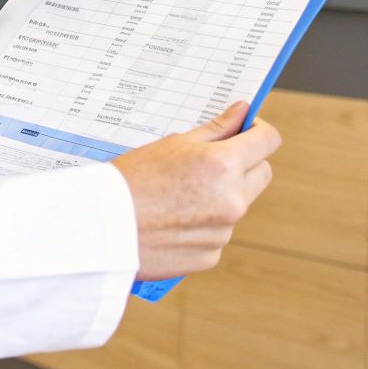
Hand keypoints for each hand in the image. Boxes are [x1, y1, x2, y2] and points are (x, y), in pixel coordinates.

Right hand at [111, 102, 282, 280]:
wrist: (99, 228)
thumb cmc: (131, 179)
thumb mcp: (174, 144)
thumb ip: (217, 129)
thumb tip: (243, 112)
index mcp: (224, 165)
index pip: (268, 141)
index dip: (259, 132)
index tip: (246, 131)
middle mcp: (232, 200)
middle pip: (262, 174)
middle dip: (246, 164)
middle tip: (211, 162)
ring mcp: (223, 232)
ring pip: (237, 205)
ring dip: (221, 197)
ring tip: (178, 196)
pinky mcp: (210, 256)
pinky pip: (217, 234)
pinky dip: (203, 227)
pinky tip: (173, 221)